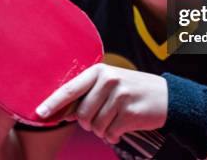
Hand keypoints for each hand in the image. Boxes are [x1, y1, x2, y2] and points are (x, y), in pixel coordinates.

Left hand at [36, 63, 167, 143]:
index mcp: (99, 71)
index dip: (53, 103)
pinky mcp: (130, 113)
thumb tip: (64, 113)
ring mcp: (120, 96)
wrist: (166, 96)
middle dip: (87, 123)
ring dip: (101, 129)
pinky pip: (110, 134)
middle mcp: (109, 81)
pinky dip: (113, 134)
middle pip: (82, 114)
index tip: (40, 113)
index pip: (70, 89)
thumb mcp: (109, 83)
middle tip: (99, 118)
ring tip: (114, 119)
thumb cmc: (131, 90)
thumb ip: (88, 93)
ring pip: (95, 126)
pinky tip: (123, 125)